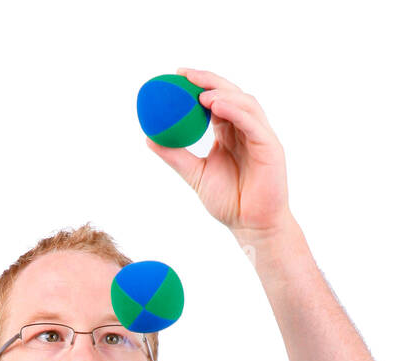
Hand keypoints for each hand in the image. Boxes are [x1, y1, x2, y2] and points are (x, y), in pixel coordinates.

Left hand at [146, 67, 291, 238]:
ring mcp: (260, 136)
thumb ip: (176, 156)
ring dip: (222, 93)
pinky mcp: (270, 146)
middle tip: (185, 75)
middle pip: (230, 94)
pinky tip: (216, 105)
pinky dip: (234, 110)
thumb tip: (149, 138)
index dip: (199, 85)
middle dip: (208, 81)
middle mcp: (246, 129)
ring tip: (200, 93)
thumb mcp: (196, 175)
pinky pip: (252, 122)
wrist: (251, 226)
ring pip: (243, 103)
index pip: (216, 100)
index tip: (177, 75)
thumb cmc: (229, 203)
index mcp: (230, 133)